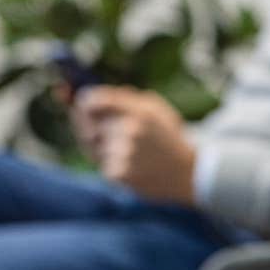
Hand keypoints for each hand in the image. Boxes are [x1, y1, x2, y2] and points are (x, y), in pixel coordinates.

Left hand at [72, 86, 196, 203]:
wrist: (188, 174)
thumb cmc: (167, 138)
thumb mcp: (155, 109)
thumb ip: (124, 98)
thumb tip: (87, 94)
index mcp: (138, 111)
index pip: (93, 101)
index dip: (83, 102)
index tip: (81, 105)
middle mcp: (129, 131)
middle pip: (87, 126)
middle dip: (88, 127)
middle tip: (100, 129)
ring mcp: (123, 154)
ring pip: (93, 147)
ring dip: (102, 147)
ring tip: (128, 151)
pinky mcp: (119, 175)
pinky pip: (101, 164)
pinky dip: (111, 163)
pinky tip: (131, 165)